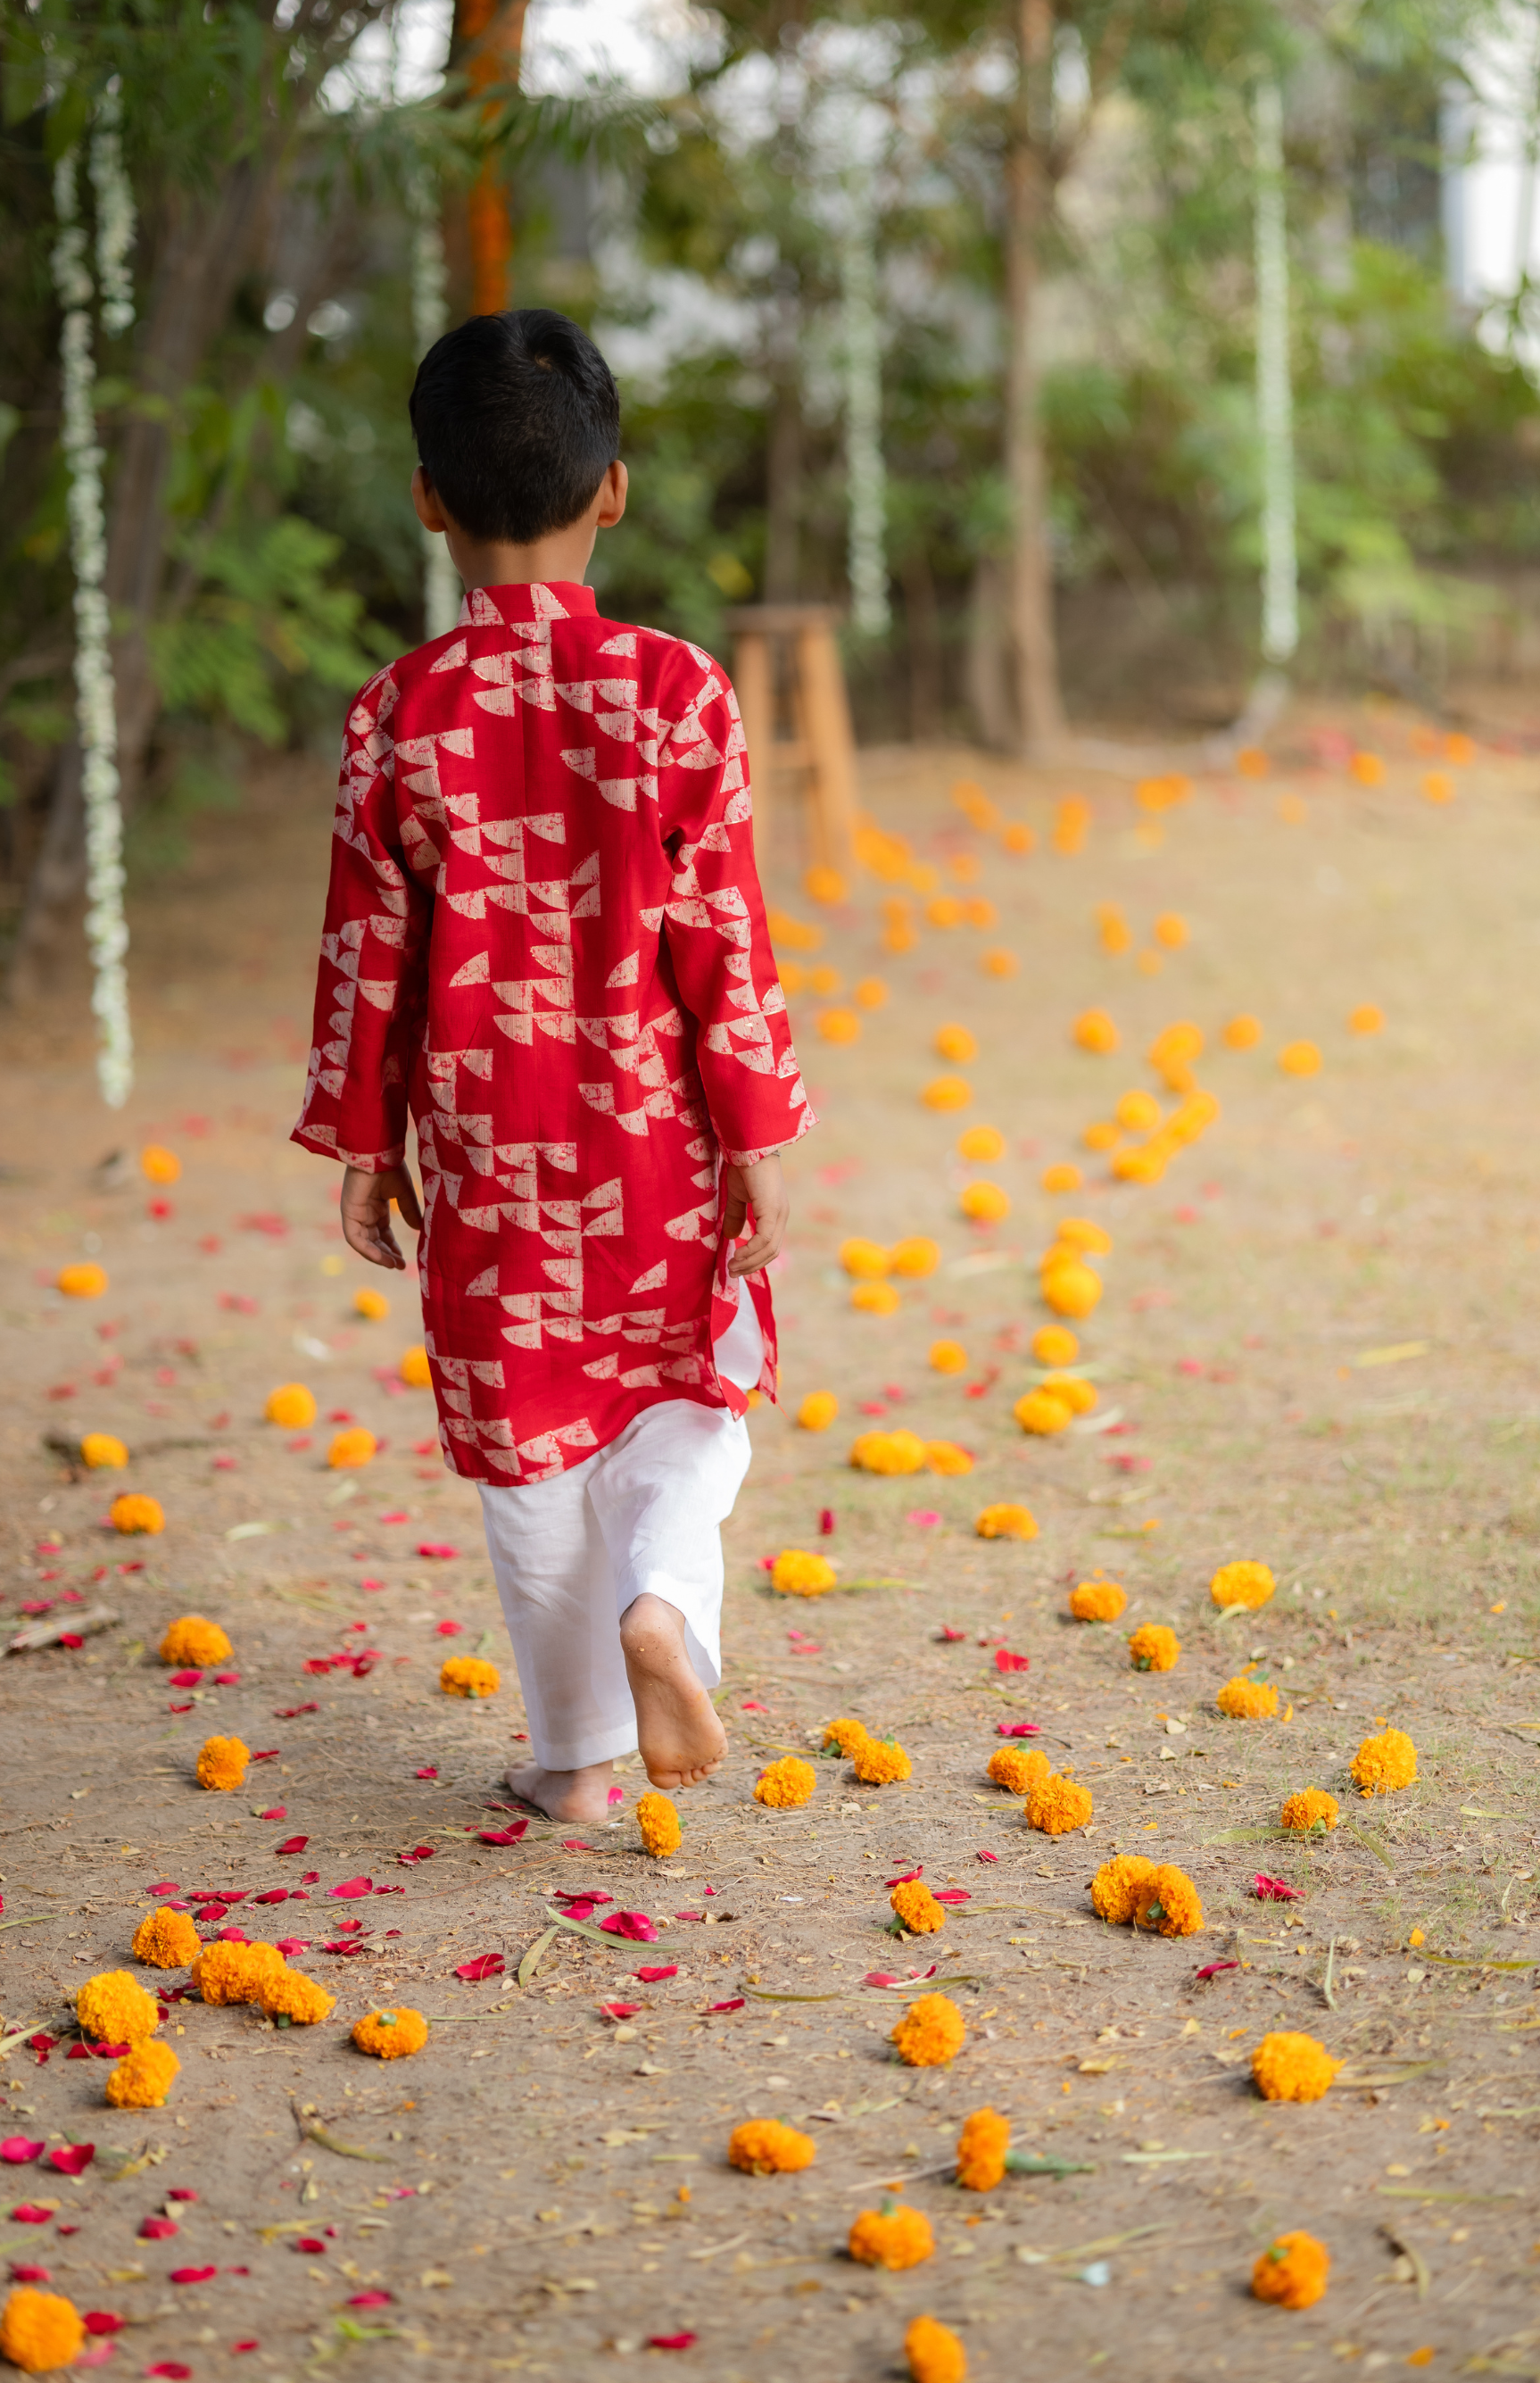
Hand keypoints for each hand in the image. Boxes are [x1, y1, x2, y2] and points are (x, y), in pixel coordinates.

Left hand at [340, 1163, 422, 1270]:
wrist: (378, 1152)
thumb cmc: (390, 1166)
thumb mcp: (404, 1193)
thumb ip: (410, 1211)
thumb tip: (418, 1229)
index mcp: (376, 1206)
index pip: (382, 1233)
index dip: (392, 1247)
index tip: (403, 1260)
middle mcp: (364, 1211)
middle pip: (374, 1240)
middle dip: (386, 1254)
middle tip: (400, 1265)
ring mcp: (355, 1213)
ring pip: (364, 1243)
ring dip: (378, 1256)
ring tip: (393, 1265)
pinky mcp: (348, 1213)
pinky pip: (355, 1239)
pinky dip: (368, 1250)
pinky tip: (382, 1258)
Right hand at [721, 1152, 787, 1278]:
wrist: (748, 1146)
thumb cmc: (743, 1166)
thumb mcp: (736, 1196)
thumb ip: (736, 1216)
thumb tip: (731, 1237)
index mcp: (775, 1214)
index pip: (770, 1245)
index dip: (754, 1259)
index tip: (736, 1266)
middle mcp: (781, 1216)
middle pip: (771, 1252)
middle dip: (751, 1266)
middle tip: (732, 1272)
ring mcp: (779, 1214)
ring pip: (768, 1249)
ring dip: (749, 1262)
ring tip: (732, 1267)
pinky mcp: (772, 1210)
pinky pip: (763, 1239)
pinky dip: (750, 1251)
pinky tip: (736, 1255)